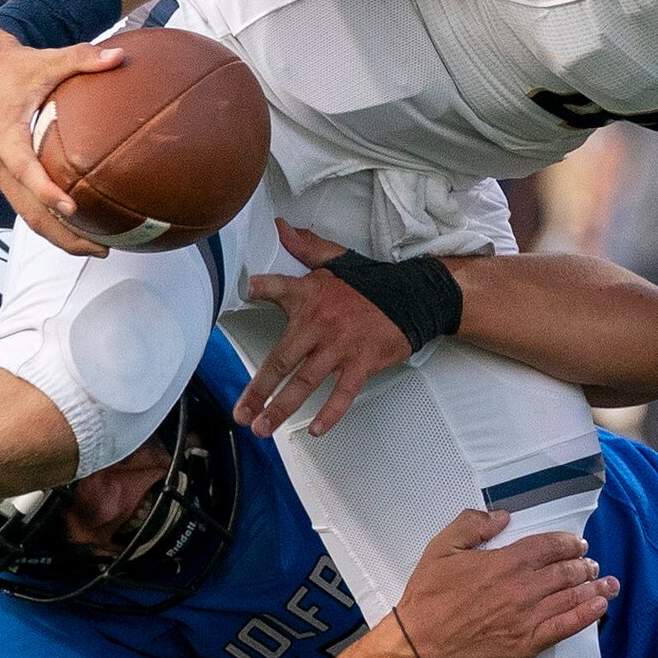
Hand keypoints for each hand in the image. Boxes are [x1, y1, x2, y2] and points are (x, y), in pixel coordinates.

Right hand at [0, 23, 125, 254]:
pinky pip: (26, 205)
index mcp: (3, 134)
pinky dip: (50, 222)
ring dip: (59, 235)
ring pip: (26, 214)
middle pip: (27, 208)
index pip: (24, 169)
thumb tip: (120, 57)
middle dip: (63, 233)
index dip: (46, 191)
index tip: (72, 207)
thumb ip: (81, 59)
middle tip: (101, 248)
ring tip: (97, 249)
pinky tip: (82, 230)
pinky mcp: (3, 175)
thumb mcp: (45, 60)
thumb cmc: (13, 65)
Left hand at [236, 222, 403, 437]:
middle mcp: (320, 324)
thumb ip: (306, 247)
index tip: (245, 291)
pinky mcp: (362, 364)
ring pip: (304, 383)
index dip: (262, 288)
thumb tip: (281, 227)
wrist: (416, 297)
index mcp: (310, 295)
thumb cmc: (372, 283)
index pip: (279, 288)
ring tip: (263, 428)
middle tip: (241, 413)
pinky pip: (342, 394)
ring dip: (282, 408)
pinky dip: (329, 414)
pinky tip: (314, 430)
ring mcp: (340, 347)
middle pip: (281, 361)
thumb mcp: (337, 260)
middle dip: (258, 390)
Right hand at [388, 509, 617, 657]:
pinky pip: (566, 627)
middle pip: (566, 571)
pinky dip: (587, 614)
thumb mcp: (442, 547)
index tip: (578, 544)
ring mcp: (529, 617)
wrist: (420, 644)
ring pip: (572, 597)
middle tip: (590, 563)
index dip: (568, 543)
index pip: (550, 546)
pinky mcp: (528, 644)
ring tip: (608, 582)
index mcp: (506, 561)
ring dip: (594, 587)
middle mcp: (523, 588)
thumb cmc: (429, 595)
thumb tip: (503, 516)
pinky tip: (600, 606)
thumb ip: (473, 524)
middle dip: (584, 565)